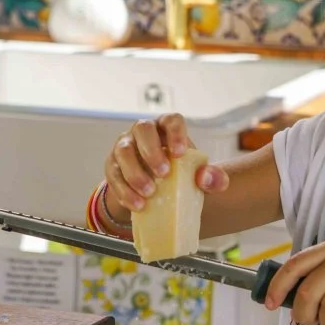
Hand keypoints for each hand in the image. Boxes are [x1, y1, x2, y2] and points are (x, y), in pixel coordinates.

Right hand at [104, 113, 228, 214]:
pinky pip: (113, 175)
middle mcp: (144, 132)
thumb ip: (212, 178)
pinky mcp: (112, 165)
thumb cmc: (182, 175)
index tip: (180, 153)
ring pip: (123, 151)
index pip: (172, 120)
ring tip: (149, 193)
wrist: (159, 191)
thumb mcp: (199, 177)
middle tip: (164, 174)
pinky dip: (124, 191)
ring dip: (135, 173)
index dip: (175, 133)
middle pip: (142, 129)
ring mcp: (125, 146)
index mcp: (167, 128)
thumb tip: (206, 179)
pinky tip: (138, 204)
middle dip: (151, 151)